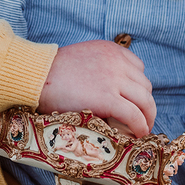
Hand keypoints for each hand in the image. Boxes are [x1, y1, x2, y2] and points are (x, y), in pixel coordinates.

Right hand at [38, 40, 155, 136]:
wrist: (37, 75)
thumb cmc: (52, 71)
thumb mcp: (83, 59)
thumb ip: (100, 68)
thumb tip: (107, 89)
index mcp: (111, 50)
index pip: (138, 68)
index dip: (137, 88)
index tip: (133, 100)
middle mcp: (117, 62)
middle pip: (145, 86)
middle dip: (145, 104)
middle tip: (142, 118)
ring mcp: (114, 80)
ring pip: (145, 100)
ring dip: (147, 117)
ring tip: (142, 128)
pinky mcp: (108, 99)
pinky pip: (134, 115)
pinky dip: (140, 126)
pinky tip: (138, 134)